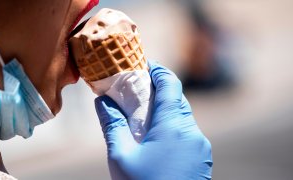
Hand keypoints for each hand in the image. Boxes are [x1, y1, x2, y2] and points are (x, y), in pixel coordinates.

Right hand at [95, 62, 212, 179]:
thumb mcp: (121, 156)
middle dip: (159, 91)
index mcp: (173, 125)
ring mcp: (200, 146)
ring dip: (166, 109)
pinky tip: (158, 138)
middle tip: (139, 91)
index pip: (170, 83)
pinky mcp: (202, 159)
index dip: (158, 71)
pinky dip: (173, 126)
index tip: (144, 66)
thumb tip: (102, 101)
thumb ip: (112, 125)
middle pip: (177, 99)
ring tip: (145, 114)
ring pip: (183, 116)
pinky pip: (187, 133)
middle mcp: (192, 131)